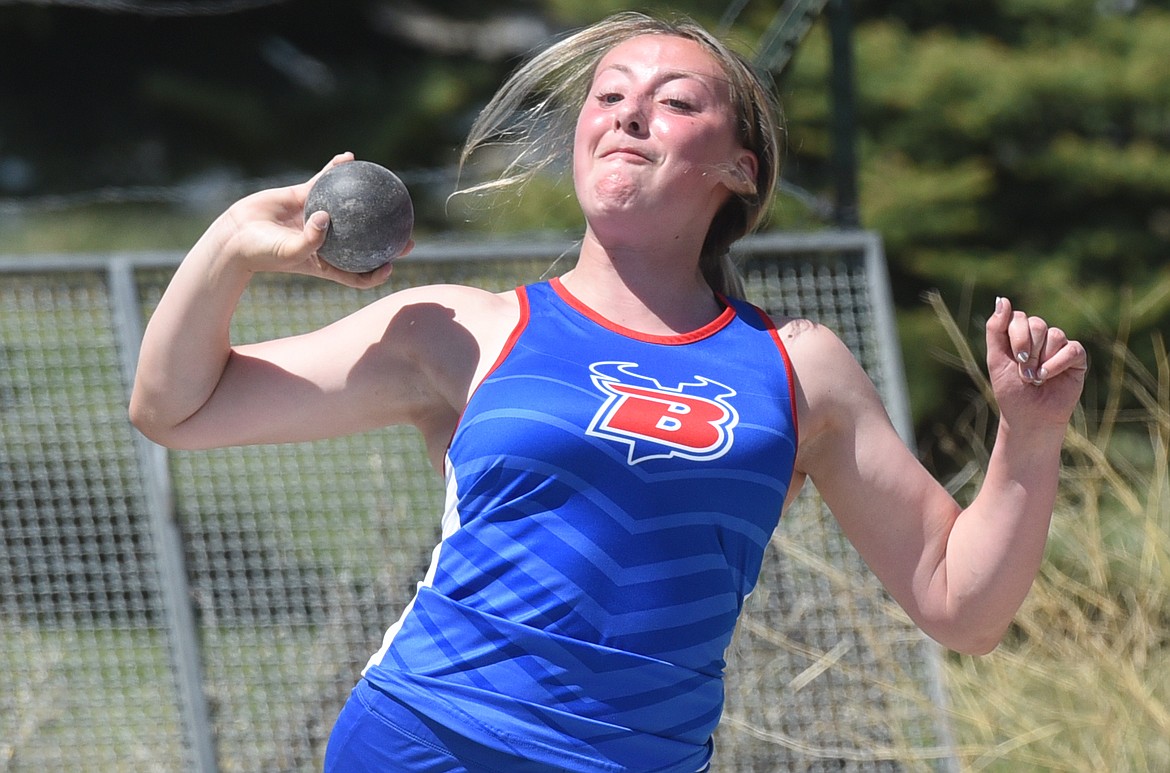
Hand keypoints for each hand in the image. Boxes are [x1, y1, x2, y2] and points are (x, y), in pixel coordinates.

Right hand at [215, 152, 403, 288]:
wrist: (235, 235)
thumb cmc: (262, 252)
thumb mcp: (289, 252)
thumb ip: (310, 240)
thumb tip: (328, 219)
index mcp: (326, 262)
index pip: (358, 273)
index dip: (377, 272)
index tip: (392, 264)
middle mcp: (326, 241)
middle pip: (363, 242)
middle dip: (386, 240)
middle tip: (408, 233)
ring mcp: (316, 218)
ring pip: (349, 209)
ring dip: (367, 200)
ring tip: (387, 188)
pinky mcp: (304, 197)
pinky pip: (325, 181)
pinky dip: (336, 169)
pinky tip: (349, 157)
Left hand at [985, 296, 1087, 427]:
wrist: (1029, 417)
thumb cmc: (1011, 392)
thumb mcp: (996, 359)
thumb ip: (996, 329)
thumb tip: (1002, 299)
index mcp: (1019, 335)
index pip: (1018, 317)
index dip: (1016, 337)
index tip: (1014, 359)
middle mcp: (1040, 337)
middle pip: (1037, 323)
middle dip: (1027, 351)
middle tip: (1025, 373)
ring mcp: (1059, 346)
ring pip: (1055, 335)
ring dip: (1041, 360)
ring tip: (1036, 379)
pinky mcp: (1076, 358)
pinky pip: (1071, 349)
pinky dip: (1057, 364)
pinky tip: (1049, 377)